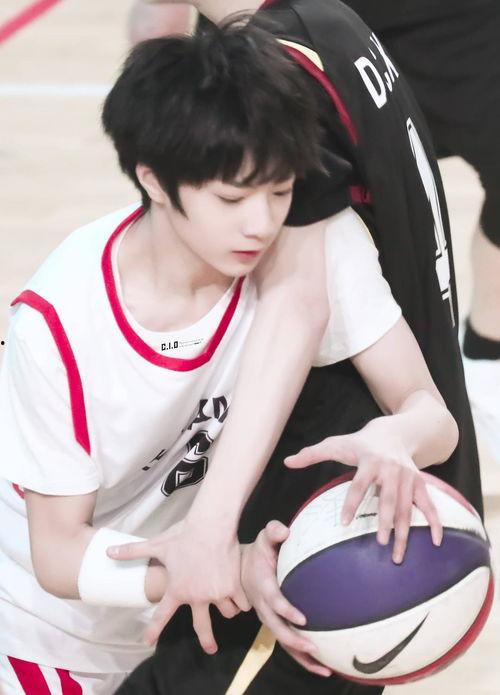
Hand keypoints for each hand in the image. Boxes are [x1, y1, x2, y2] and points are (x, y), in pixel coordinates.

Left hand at [107, 517, 250, 650]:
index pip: (162, 615)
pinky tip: (243, 596)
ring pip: (227, 612)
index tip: (147, 641)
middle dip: (207, 640)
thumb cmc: (184, 535)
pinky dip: (243, 600)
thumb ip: (132, 551)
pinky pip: (242, 602)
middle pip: (202, 626)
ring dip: (228, 609)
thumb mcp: (157, 545)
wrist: (211, 526)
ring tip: (229, 604)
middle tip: (210, 649)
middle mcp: (197, 597)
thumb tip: (108, 552)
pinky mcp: (233, 586)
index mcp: (178, 590)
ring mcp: (217, 594)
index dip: (154, 630)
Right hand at [241, 521, 331, 677]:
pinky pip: (286, 644)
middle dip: (295, 641)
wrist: (240, 569)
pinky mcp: (273, 623)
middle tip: (314, 648)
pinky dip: (301, 658)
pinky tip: (322, 667)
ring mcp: (268, 617)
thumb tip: (285, 530)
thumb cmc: (258, 552)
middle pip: (277, 628)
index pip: (274, 600)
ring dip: (301, 657)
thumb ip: (272, 531)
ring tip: (324, 669)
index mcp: (262, 586)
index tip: (303, 618)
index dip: (286, 610)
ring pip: (282, 642)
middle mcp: (263, 606)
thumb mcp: (262, 538)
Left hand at [285, 420, 442, 563]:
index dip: (352, 503)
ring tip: (397, 555)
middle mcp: (391, 469)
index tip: (343, 523)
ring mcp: (408, 477)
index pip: (359, 484)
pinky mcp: (420, 484)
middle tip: (380, 544)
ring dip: (405, 531)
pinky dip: (435, 523)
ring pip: (407, 507)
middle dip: (386, 521)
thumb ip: (311, 454)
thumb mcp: (336, 444)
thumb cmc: (360, 442)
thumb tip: (286, 461)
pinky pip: (429, 505)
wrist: (395, 432)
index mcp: (369, 461)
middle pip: (388, 499)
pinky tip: (436, 543)